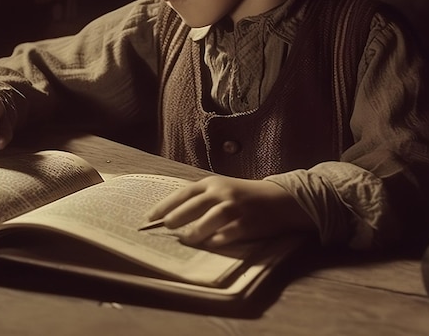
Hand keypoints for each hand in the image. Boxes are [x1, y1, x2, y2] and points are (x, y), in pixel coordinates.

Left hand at [145, 176, 314, 246]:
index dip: (166, 205)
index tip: (150, 218)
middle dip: (177, 217)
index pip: (184, 194)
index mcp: (212, 183)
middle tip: (165, 227)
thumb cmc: (243, 196)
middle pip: (194, 205)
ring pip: (211, 218)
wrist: (278, 199)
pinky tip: (210, 244)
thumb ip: (201, 200)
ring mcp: (236, 206)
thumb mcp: (221, 190)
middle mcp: (222, 192)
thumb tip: (172, 217)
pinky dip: (218, 240)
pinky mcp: (248, 222)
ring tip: (186, 240)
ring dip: (197, 231)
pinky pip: (230, 232)